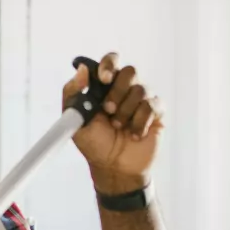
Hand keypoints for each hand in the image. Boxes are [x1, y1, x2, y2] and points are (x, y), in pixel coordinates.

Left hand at [63, 53, 164, 194]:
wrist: (113, 167)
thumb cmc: (94, 144)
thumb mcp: (74, 120)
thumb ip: (72, 93)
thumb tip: (81, 69)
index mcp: (104, 88)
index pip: (111, 61)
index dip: (109, 64)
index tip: (104, 79)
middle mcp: (124, 90)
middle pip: (129, 71)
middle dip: (117, 92)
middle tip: (108, 110)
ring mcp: (141, 100)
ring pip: (141, 89)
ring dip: (126, 112)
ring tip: (119, 127)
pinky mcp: (156, 113)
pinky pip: (152, 105)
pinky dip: (140, 122)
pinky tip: (134, 135)